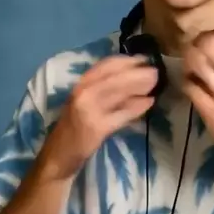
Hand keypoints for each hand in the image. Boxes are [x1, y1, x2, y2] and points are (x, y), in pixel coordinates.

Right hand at [40, 55, 157, 179]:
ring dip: (139, 85)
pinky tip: (149, 102)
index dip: (127, 60)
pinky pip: (121, 113)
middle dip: (137, 72)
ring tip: (155, 83)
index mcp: (80, 84)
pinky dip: (137, 107)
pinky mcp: (96, 127)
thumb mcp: (85, 103)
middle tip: (155, 71)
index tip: (143, 59)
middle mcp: (83, 92)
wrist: (58, 154)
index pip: (105, 65)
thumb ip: (103, 90)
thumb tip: (133, 79)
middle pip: (114, 76)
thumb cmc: (74, 127)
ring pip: (118, 91)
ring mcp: (89, 109)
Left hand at [182, 31, 213, 169]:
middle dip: (194, 46)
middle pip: (208, 47)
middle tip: (190, 53)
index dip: (209, 36)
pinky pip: (190, 87)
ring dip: (187, 63)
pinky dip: (186, 83)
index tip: (203, 41)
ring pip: (197, 64)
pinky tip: (188, 86)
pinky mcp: (210, 110)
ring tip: (187, 68)